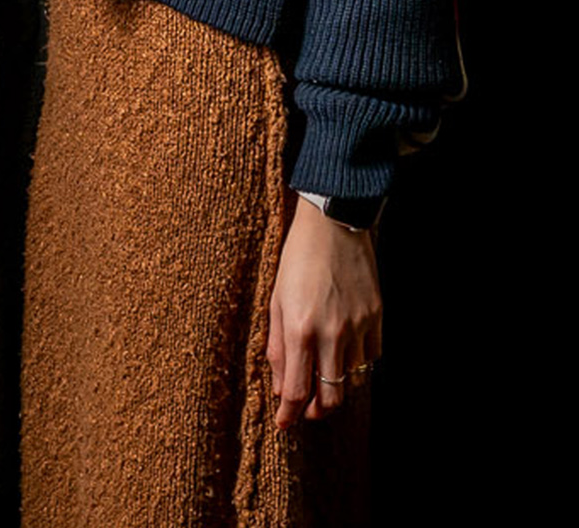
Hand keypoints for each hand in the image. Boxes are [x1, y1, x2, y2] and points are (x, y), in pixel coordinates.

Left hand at [267, 199, 382, 429]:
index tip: (284, 425)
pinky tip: (343, 354)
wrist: (333, 227)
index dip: (289, 413)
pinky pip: (370, 356)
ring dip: (334, 384)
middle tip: (305, 411)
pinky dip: (356, 363)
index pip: (296, 388)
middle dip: (316, 411)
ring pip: (350, 378)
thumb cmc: (296, 262)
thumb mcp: (275, 302)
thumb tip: (280, 385)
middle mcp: (332, 334)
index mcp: (299, 329)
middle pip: (330, 395)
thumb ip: (277, 346)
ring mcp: (359, 327)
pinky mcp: (378, 319)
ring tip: (320, 376)